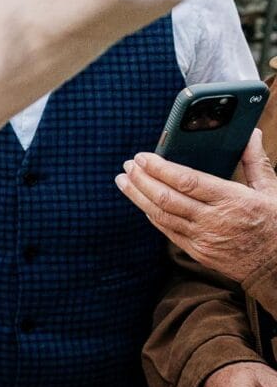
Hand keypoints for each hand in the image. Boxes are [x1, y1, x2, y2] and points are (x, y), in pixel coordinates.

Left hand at [116, 131, 276, 282]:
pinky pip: (168, 231)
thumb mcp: (272, 191)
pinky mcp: (198, 252)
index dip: (160, 168)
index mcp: (233, 200)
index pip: (187, 181)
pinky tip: (142, 202)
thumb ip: (255, 162)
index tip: (142, 156)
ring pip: (161, 215)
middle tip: (127, 165)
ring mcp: (203, 238)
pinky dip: (152, 215)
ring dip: (138, 196)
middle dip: (142, 179)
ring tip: (124, 181)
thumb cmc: (276, 225)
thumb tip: (250, 134)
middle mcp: (215, 220)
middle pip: (167, 198)